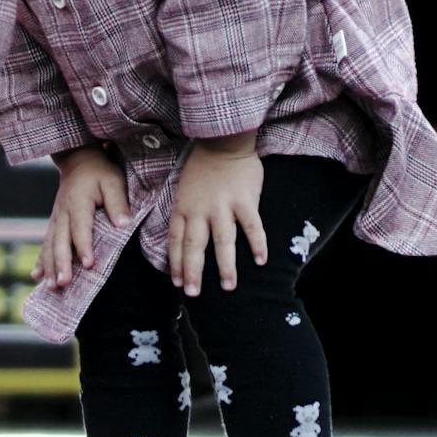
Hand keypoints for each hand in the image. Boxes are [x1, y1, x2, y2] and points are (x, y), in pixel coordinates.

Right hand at [39, 147, 128, 287]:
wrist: (78, 159)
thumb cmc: (100, 172)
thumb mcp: (113, 182)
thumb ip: (117, 203)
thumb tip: (123, 225)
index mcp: (78, 203)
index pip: (81, 228)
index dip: (84, 247)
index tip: (88, 265)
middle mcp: (63, 213)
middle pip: (61, 241)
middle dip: (61, 264)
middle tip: (63, 283)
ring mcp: (56, 219)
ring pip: (50, 245)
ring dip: (49, 266)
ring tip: (52, 286)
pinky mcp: (54, 223)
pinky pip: (46, 243)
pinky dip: (41, 260)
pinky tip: (36, 276)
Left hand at [168, 139, 267, 295]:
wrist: (223, 141)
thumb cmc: (203, 167)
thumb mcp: (184, 190)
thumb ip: (185, 213)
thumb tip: (183, 237)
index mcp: (183, 207)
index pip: (176, 241)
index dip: (176, 263)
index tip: (177, 282)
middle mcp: (200, 210)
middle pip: (195, 247)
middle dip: (193, 273)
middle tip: (194, 295)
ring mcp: (223, 206)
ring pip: (223, 242)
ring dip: (225, 266)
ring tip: (228, 287)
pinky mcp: (245, 201)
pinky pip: (252, 227)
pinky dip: (257, 245)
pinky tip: (261, 261)